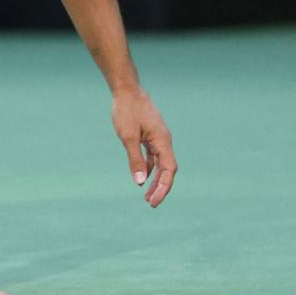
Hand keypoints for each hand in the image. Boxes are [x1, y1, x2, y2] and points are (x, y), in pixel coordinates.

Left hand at [112, 86, 177, 206]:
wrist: (126, 90)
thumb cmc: (127, 111)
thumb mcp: (128, 137)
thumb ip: (135, 159)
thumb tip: (140, 182)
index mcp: (163, 141)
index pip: (169, 170)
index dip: (163, 187)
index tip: (153, 201)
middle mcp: (164, 140)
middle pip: (167, 169)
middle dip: (161, 188)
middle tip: (150, 204)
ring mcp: (158, 138)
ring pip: (160, 164)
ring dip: (155, 180)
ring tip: (147, 196)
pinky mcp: (150, 135)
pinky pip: (153, 156)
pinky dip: (150, 168)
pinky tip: (143, 177)